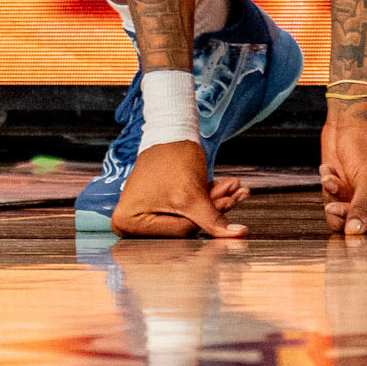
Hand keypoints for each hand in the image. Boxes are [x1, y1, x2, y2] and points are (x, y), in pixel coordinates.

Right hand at [111, 139, 248, 238]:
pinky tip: (225, 188)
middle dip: (214, 208)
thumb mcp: (191, 192)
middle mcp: (130, 223)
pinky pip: (184, 209)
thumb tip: (238, 236)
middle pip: (183, 225)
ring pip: (187, 217)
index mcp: (128, 222)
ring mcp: (142, 215)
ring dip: (213, 203)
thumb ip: (213, 218)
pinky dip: (204, 199)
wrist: (170, 130)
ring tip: (235, 188)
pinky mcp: (155, 206)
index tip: (230, 202)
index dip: (206, 218)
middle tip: (238, 193)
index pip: (178, 231)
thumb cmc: (172, 156)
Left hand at [320, 102, 366, 235]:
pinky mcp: (351, 207)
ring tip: (332, 178)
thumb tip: (354, 235)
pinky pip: (336, 217)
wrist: (350, 126)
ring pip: (347, 227)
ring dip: (335, 200)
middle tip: (335, 195)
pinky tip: (330, 175)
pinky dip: (330, 195)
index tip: (357, 204)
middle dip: (347, 211)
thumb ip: (364, 209)